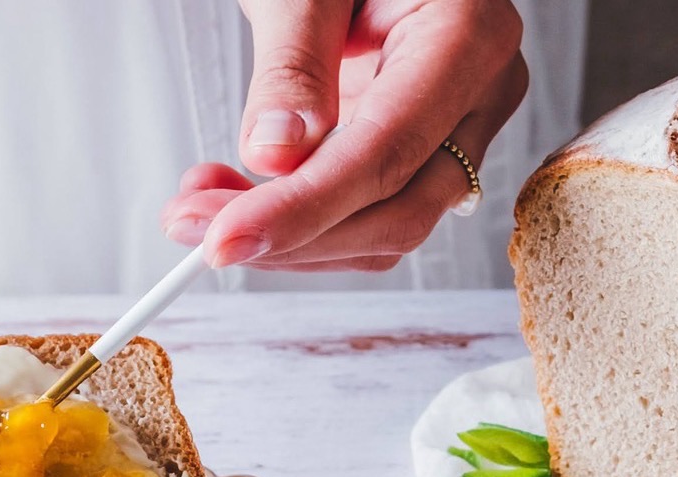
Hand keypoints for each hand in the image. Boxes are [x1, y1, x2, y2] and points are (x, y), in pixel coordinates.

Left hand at [161, 0, 528, 271]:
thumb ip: (295, 62)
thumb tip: (275, 154)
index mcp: (469, 36)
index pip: (387, 153)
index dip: (306, 208)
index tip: (229, 237)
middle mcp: (481, 91)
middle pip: (399, 211)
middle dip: (293, 237)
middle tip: (196, 228)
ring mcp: (461, 122)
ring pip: (387, 225)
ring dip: (294, 238)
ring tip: (208, 205)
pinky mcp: (427, 142)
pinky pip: (375, 207)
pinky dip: (308, 218)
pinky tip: (245, 195)